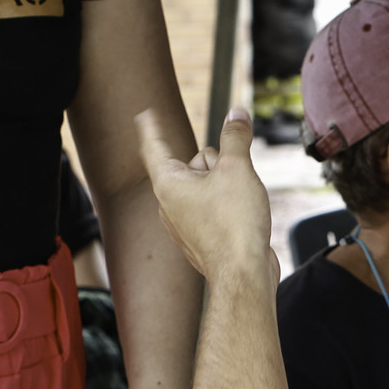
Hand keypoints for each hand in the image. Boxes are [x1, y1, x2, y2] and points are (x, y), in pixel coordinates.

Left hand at [138, 107, 276, 286]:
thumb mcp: (238, 169)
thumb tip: (237, 114)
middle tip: (234, 179)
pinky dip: (229, 204)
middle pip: (195, 164)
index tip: (145, 114)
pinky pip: (215, 206)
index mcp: (169, 184)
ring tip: (241, 202)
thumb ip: (235, 137)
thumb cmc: (234, 225)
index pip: (155, 146)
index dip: (152, 127)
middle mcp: (170, 203)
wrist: (243, 274)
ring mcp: (185, 222)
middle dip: (218, 163)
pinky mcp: (201, 235)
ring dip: (227, 184)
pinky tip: (243, 217)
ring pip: (208, 185)